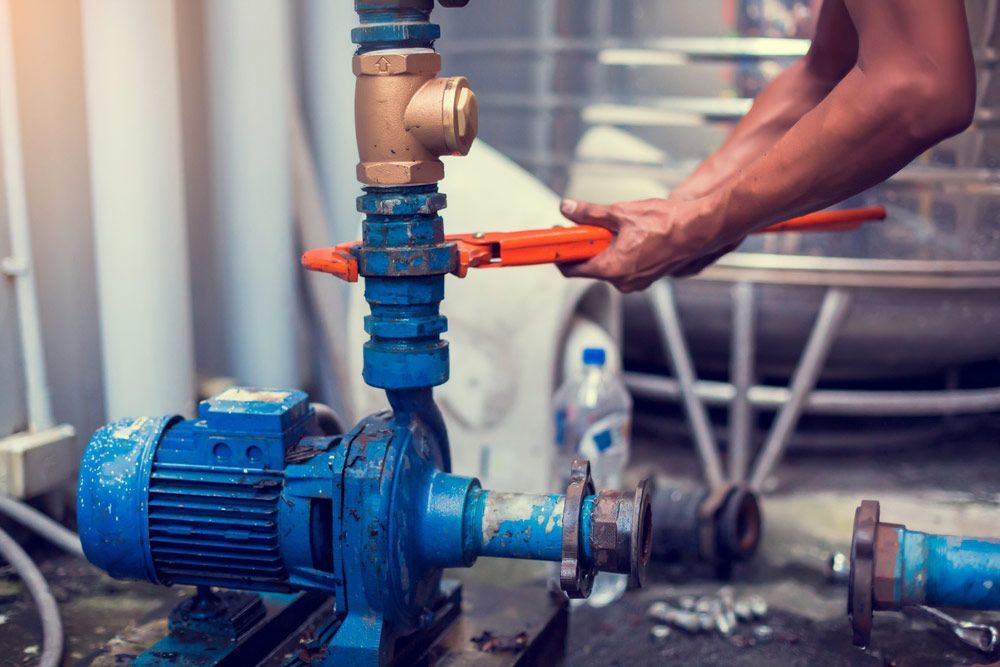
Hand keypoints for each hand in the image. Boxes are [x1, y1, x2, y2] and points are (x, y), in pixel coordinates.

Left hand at [556, 197, 741, 292]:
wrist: (700, 229)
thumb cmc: (666, 224)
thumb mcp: (621, 213)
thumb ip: (590, 213)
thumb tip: (569, 208)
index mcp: (612, 269)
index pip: (573, 270)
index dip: (561, 254)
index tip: (557, 242)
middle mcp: (623, 282)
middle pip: (591, 267)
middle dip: (587, 247)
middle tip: (587, 227)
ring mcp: (637, 282)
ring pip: (610, 266)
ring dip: (606, 248)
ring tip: (617, 227)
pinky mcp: (648, 277)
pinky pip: (625, 266)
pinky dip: (621, 252)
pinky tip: (631, 235)